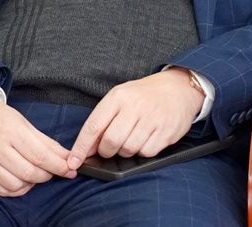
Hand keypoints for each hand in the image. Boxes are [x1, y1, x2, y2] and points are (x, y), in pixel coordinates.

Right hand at [0, 88, 76, 196]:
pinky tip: (22, 180)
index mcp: (10, 130)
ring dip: (32, 183)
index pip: (40, 155)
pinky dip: (17, 189)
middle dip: (47, 174)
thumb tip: (65, 156)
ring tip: (36, 173)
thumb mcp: (22, 120)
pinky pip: (2, 190)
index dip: (58, 165)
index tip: (70, 169)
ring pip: (17, 185)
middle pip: (30, 172)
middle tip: (54, 169)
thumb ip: (44, 140)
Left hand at [67, 68, 204, 168]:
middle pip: (110, 141)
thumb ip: (102, 120)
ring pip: (128, 149)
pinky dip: (143, 151)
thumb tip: (86, 149)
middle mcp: (135, 106)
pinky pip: (147, 152)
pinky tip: (146, 139)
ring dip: (125, 151)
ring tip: (130, 139)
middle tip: (110, 147)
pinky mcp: (167, 131)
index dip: (81, 147)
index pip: (93, 126)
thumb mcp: (120, 98)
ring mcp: (152, 119)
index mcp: (118, 97)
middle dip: (106, 151)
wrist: (178, 88)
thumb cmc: (143, 96)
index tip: (73, 162)